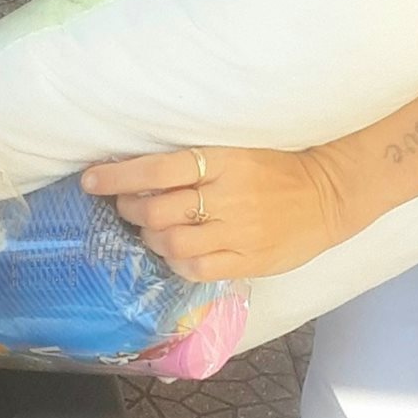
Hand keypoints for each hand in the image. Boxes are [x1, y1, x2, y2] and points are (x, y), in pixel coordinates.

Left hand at [82, 146, 355, 281]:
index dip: (117, 175)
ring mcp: (238, 231)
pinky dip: (175, 260)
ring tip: (148, 229)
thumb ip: (196, 162)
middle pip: (157, 209)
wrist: (327, 193)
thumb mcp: (236, 150)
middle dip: (129, 208)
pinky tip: (174, 251)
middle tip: (124, 205)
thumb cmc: (276, 167)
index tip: (90, 179)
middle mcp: (227, 196)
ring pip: (171, 241)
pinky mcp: (247, 260)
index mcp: (222, 160)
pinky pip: (196, 267)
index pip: (157, 168)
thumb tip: (141, 171)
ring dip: (149, 236)